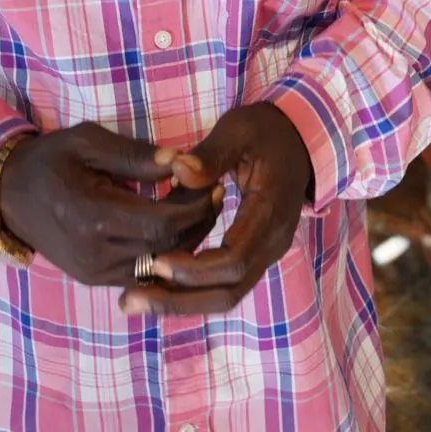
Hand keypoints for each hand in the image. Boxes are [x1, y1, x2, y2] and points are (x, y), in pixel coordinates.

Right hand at [0, 122, 223, 286]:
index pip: (161, 223)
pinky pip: (142, 273)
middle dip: (197, 221)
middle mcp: (95, 253)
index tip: (210, 181)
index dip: (193, 206)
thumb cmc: (50, 159)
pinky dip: (165, 253)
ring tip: (200, 207)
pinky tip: (176, 227)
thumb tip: (180, 161)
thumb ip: (135, 155)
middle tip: (213, 191)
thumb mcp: (88, 141)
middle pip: (166, 248)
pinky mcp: (94, 279)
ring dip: (185, 240)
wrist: (9, 194)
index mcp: (93, 216)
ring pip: (158, 266)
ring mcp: (94, 272)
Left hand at [119, 103, 311, 317]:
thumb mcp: (238, 130)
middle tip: (132, 299)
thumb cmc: (264, 131)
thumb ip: (211, 154)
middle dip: (180, 300)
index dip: (193, 268)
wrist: (298, 140)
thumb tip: (178, 170)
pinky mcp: (256, 253)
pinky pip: (226, 282)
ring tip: (136, 300)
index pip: (233, 261)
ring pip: (228, 294)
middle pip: (229, 291)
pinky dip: (193, 289)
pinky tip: (158, 284)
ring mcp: (267, 252)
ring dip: (182, 301)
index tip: (155, 262)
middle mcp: (272, 243)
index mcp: (269, 212)